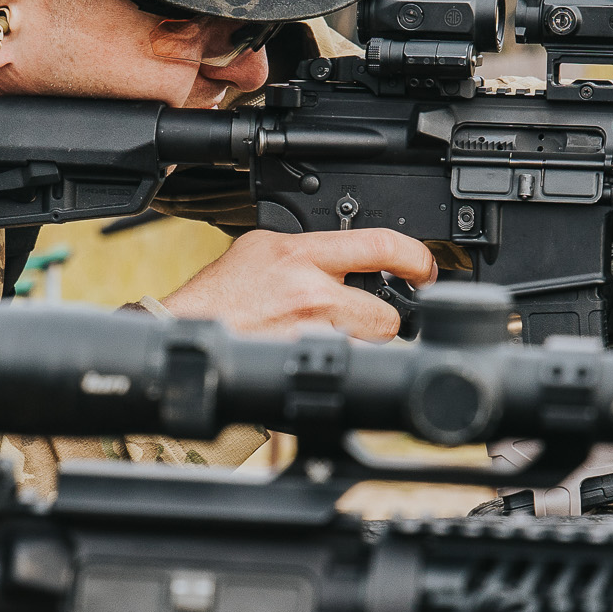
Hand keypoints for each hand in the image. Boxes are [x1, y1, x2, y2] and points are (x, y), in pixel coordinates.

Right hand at [161, 228, 437, 339]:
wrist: (187, 330)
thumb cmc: (220, 295)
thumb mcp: (261, 248)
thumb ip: (307, 250)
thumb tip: (349, 256)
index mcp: (299, 251)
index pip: (379, 245)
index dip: (415, 258)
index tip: (425, 268)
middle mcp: (309, 290)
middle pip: (384, 314)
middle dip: (378, 322)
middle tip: (357, 318)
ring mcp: (307, 333)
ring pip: (364, 346)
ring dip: (351, 345)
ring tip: (315, 335)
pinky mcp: (302, 365)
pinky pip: (338, 366)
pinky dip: (329, 363)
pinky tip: (303, 353)